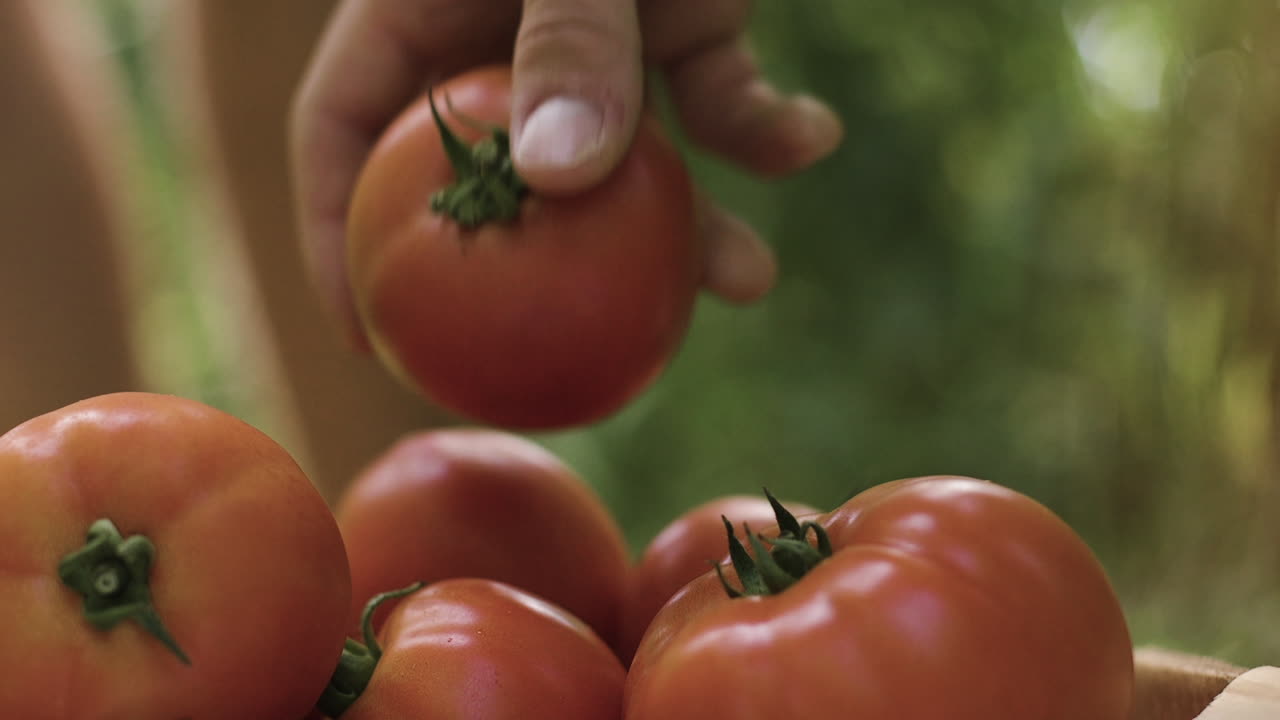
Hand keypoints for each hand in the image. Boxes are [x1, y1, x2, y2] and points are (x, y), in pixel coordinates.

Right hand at [291, 0, 842, 347]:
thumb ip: (570, 41)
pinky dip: (767, 124)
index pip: (345, 135)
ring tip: (748, 281)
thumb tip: (558, 181)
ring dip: (691, 226)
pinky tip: (814, 136)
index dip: (339, 242)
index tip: (372, 338)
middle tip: (571, 359)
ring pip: (624, 164)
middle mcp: (504, 38)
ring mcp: (599, 39)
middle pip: (497, 182)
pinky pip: (719, 97)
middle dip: (540, 272)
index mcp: (426, 7)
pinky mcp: (686, 22)